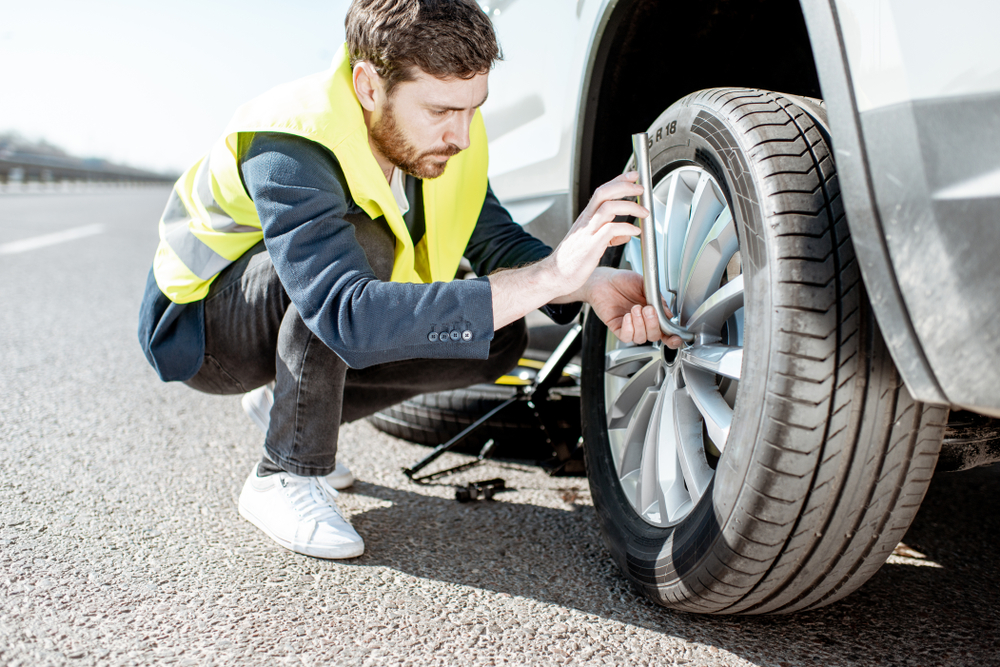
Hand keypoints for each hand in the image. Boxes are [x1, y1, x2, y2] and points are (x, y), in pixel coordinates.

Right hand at [539, 173, 646, 295]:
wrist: (554, 275)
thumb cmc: (571, 260)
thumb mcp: (592, 243)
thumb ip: (609, 236)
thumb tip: (626, 235)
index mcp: (586, 218)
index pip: (602, 191)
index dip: (618, 180)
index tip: (633, 176)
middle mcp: (586, 221)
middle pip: (604, 192)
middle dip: (624, 187)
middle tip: (640, 189)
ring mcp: (587, 233)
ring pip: (608, 207)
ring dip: (630, 207)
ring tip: (643, 213)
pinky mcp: (591, 246)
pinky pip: (610, 230)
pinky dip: (626, 228)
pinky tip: (635, 232)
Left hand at [584, 267, 684, 348]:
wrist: (605, 279)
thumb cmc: (624, 281)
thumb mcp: (645, 286)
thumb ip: (658, 300)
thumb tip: (669, 314)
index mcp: (653, 313)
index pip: (665, 331)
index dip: (672, 338)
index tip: (675, 337)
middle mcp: (642, 322)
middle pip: (654, 336)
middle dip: (653, 324)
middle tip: (648, 309)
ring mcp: (630, 326)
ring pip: (641, 338)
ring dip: (640, 324)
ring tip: (635, 308)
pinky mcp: (617, 328)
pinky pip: (626, 337)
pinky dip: (629, 327)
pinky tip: (627, 316)